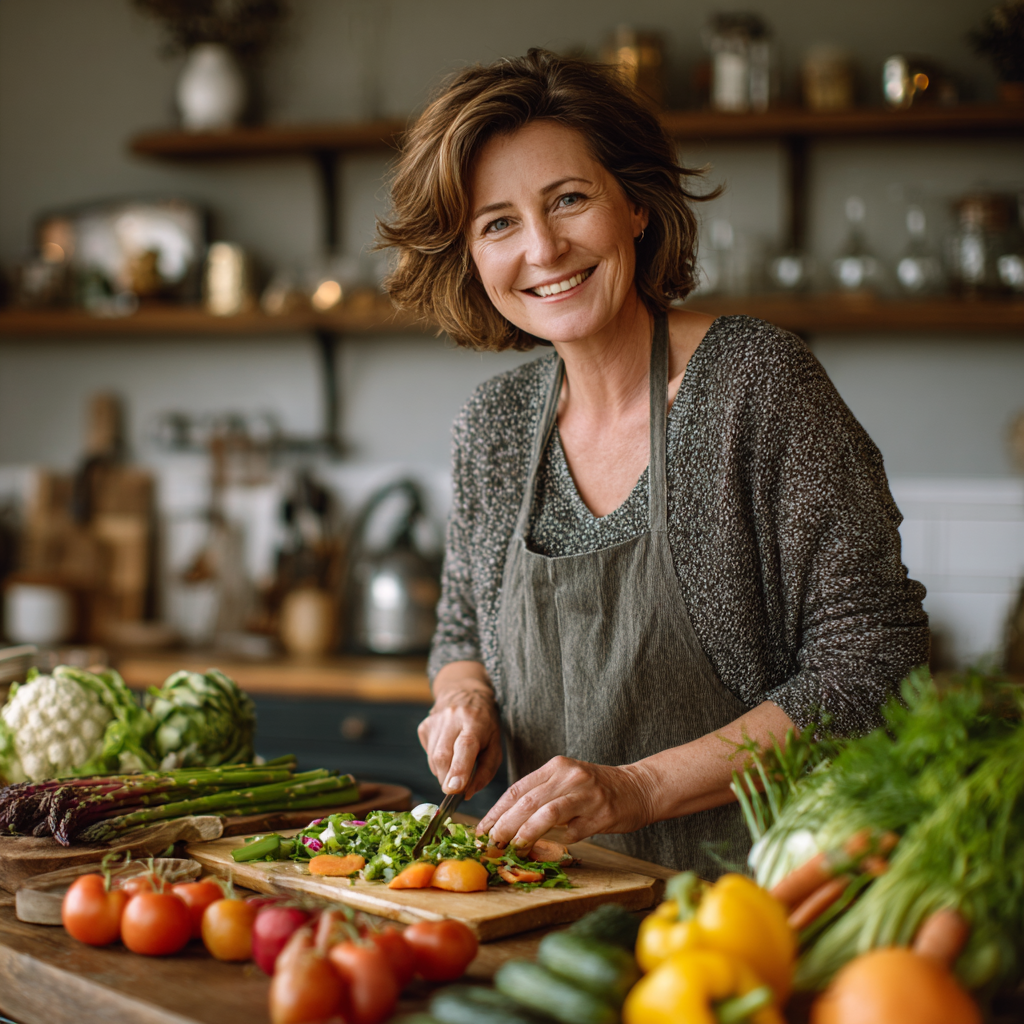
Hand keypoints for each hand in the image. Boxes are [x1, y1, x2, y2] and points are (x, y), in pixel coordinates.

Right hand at [417, 662, 501, 798]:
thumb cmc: (485, 723)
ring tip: (457, 761)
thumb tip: (467, 794)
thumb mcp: (496, 745)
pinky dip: (438, 762)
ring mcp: (435, 721)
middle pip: (443, 756)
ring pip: (433, 759)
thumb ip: (485, 771)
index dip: (459, 769)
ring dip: (444, 771)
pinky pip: (429, 754)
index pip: (465, 746)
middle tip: (456, 788)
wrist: (464, 692)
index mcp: (475, 721)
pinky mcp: (424, 726)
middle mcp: (452, 718)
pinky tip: (448, 749)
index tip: (453, 789)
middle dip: (448, 779)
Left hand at [476, 755, 656, 849]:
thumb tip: (506, 825)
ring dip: (526, 833)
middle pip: (527, 801)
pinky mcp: (602, 812)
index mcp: (556, 766)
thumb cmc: (596, 789)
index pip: (517, 789)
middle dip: (504, 825)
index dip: (496, 811)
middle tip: (491, 844)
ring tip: (513, 848)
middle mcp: (569, 776)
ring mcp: (586, 793)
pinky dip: (562, 839)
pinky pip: (575, 830)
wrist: (639, 787)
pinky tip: (556, 846)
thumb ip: (540, 797)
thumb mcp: (566, 782)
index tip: (482, 830)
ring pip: (547, 813)